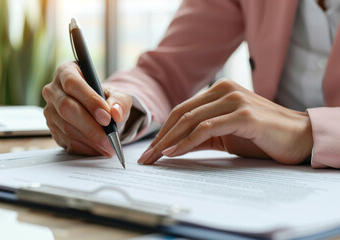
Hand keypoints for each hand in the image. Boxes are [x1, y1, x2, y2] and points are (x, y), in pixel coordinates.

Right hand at [42, 62, 131, 155]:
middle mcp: (53, 90)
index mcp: (67, 72)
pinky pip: (66, 141)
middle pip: (66, 108)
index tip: (106, 117)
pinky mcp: (52, 129)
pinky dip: (85, 147)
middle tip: (110, 138)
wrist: (99, 111)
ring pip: (67, 127)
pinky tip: (99, 149)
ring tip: (109, 146)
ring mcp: (50, 111)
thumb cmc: (106, 99)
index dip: (89, 101)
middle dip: (91, 126)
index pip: (73, 84)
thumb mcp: (119, 95)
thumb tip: (116, 113)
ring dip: (90, 140)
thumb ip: (120, 102)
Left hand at [138, 79, 312, 164]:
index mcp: (219, 90)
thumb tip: (173, 146)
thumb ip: (201, 135)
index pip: (182, 110)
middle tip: (146, 157)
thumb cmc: (260, 135)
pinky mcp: (243, 114)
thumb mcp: (225, 134)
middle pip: (181, 114)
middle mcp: (224, 90)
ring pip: (190, 120)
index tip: (150, 150)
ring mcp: (234, 100)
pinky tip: (173, 152)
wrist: (297, 137)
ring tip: (155, 157)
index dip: (163, 130)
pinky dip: (187, 141)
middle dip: (160, 137)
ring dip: (169, 141)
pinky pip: (206, 129)